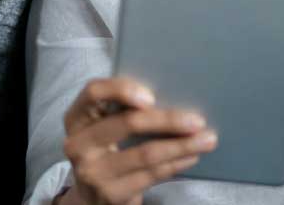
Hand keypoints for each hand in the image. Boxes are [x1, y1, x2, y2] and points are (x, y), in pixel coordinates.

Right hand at [57, 78, 217, 204]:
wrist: (92, 196)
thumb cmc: (107, 149)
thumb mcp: (104, 127)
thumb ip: (123, 109)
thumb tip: (175, 94)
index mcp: (76, 118)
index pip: (93, 92)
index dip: (122, 90)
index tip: (152, 96)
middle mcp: (78, 144)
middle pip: (127, 123)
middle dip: (168, 120)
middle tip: (197, 120)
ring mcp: (92, 172)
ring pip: (146, 153)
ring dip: (182, 145)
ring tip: (207, 139)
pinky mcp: (110, 194)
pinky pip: (151, 175)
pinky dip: (176, 163)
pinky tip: (191, 156)